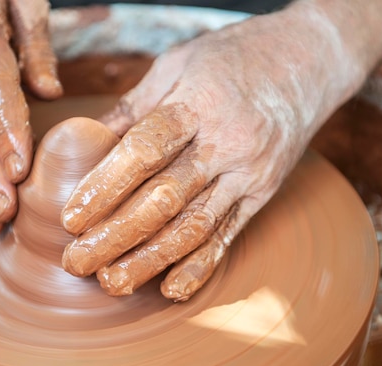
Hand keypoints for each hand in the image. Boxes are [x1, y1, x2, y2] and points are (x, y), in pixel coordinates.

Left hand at [61, 11, 342, 300]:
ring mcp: (249, 173)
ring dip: (150, 261)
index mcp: (197, 104)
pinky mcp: (263, 194)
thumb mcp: (177, 63)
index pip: (144, 151)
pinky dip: (199, 266)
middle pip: (164, 199)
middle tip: (78, 261)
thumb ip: (133, 107)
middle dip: (116, 236)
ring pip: (194, 226)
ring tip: (112, 284)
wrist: (310, 62)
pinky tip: (170, 290)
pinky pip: (229, 235)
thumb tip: (84, 140)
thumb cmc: (233, 59)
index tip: (71, 218)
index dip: (104, 186)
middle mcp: (227, 143)